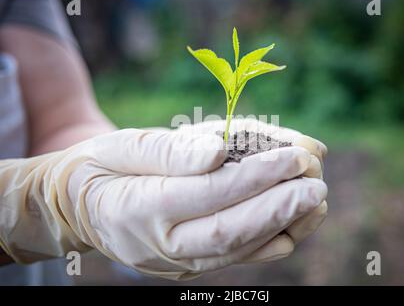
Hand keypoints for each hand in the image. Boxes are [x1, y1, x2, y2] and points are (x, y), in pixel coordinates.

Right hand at [0, 128, 326, 279]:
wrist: (81, 206)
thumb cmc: (103, 166)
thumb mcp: (123, 145)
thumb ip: (169, 151)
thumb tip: (219, 150)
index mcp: (139, 207)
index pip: (207, 193)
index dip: (255, 176)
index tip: (294, 156)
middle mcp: (161, 244)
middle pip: (229, 231)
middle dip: (280, 207)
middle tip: (318, 183)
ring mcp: (177, 261)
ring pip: (239, 250)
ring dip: (283, 226)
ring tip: (317, 200)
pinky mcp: (190, 263)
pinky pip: (236, 257)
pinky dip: (270, 241)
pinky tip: (296, 221)